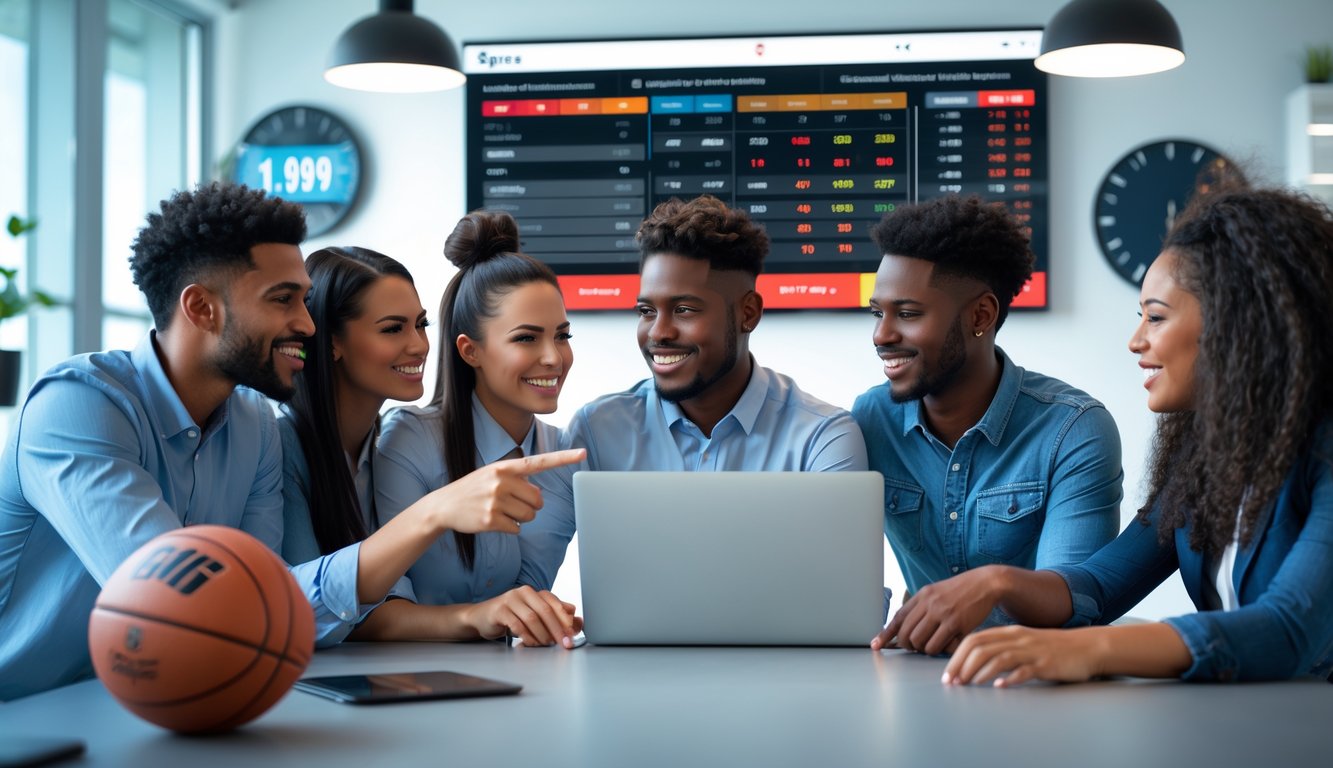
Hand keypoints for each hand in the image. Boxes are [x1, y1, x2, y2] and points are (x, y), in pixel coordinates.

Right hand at [420, 448, 584, 534]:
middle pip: (539, 500)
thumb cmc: (474, 489)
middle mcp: (501, 481)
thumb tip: (538, 496)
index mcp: (505, 467)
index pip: (539, 462)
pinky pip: (517, 529)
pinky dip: (509, 528)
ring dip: (520, 518)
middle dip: (531, 506)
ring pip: (530, 516)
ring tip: (500, 511)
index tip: (583, 454)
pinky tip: (493, 521)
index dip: (563, 458)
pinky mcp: (490, 520)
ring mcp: (495, 500)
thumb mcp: (493, 475)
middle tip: (512, 504)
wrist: (444, 505)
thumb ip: (517, 480)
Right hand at [466, 586, 582, 647]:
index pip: (555, 604)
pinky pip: (518, 625)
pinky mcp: (499, 610)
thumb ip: (555, 618)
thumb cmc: (511, 617)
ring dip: (542, 634)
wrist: (482, 617)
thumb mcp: (534, 616)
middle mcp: (524, 592)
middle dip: (557, 629)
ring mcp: (510, 599)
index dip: (565, 620)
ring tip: (546, 644)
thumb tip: (578, 621)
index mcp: (535, 592)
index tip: (572, 635)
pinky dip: (527, 636)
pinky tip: (531, 643)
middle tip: (564, 643)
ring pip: (532, 618)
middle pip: (545, 611)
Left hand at [871, 566, 1002, 654]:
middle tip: (916, 647)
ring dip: (924, 649)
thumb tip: (903, 626)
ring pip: (920, 643)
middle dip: (908, 645)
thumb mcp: (936, 593)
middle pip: (906, 634)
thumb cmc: (960, 592)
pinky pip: (939, 646)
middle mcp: (929, 603)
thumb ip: (921, 607)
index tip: (876, 645)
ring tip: (933, 644)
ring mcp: (942, 613)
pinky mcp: (956, 623)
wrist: (986, 584)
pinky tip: (946, 645)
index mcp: (921, 595)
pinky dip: (939, 650)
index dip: (885, 634)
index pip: (897, 618)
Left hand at [943, 626, 1104, 686]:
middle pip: (981, 647)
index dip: (956, 656)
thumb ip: (1001, 648)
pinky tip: (999, 686)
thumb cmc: (1052, 647)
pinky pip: (1025, 670)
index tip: (948, 674)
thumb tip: (973, 662)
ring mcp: (1032, 651)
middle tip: (952, 683)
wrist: (1086, 647)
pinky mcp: (1046, 664)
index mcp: (1009, 632)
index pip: (974, 639)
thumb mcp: (1023, 642)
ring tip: (969, 684)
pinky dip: (1010, 678)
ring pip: (999, 657)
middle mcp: (1017, 639)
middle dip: (962, 665)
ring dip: (980, 672)